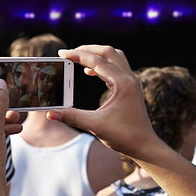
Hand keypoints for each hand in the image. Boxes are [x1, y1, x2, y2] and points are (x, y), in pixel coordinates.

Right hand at [47, 45, 161, 159]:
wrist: (145, 146)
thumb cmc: (125, 136)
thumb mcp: (95, 125)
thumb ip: (72, 117)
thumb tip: (50, 114)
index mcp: (123, 84)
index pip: (97, 61)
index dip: (78, 55)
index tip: (62, 53)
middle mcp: (130, 79)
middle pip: (108, 52)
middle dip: (88, 49)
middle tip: (69, 53)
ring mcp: (132, 82)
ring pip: (114, 57)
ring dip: (97, 55)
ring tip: (79, 59)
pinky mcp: (131, 88)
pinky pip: (117, 67)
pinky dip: (102, 65)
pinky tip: (90, 73)